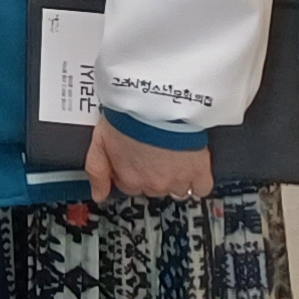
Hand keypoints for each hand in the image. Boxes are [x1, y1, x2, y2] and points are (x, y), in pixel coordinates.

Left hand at [86, 119, 213, 201]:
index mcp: (129, 178)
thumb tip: (98, 195)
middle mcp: (153, 184)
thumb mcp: (99, 141)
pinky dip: (198, 181)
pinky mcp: (198, 172)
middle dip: (152, 174)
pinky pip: (201, 188)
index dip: (132, 171)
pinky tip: (192, 169)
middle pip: (152, 188)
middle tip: (153, 152)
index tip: (134, 159)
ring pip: (177, 190)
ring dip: (174, 177)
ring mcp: (177, 180)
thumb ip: (97, 170)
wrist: (158, 103)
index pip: (129, 187)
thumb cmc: (129, 116)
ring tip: (172, 156)